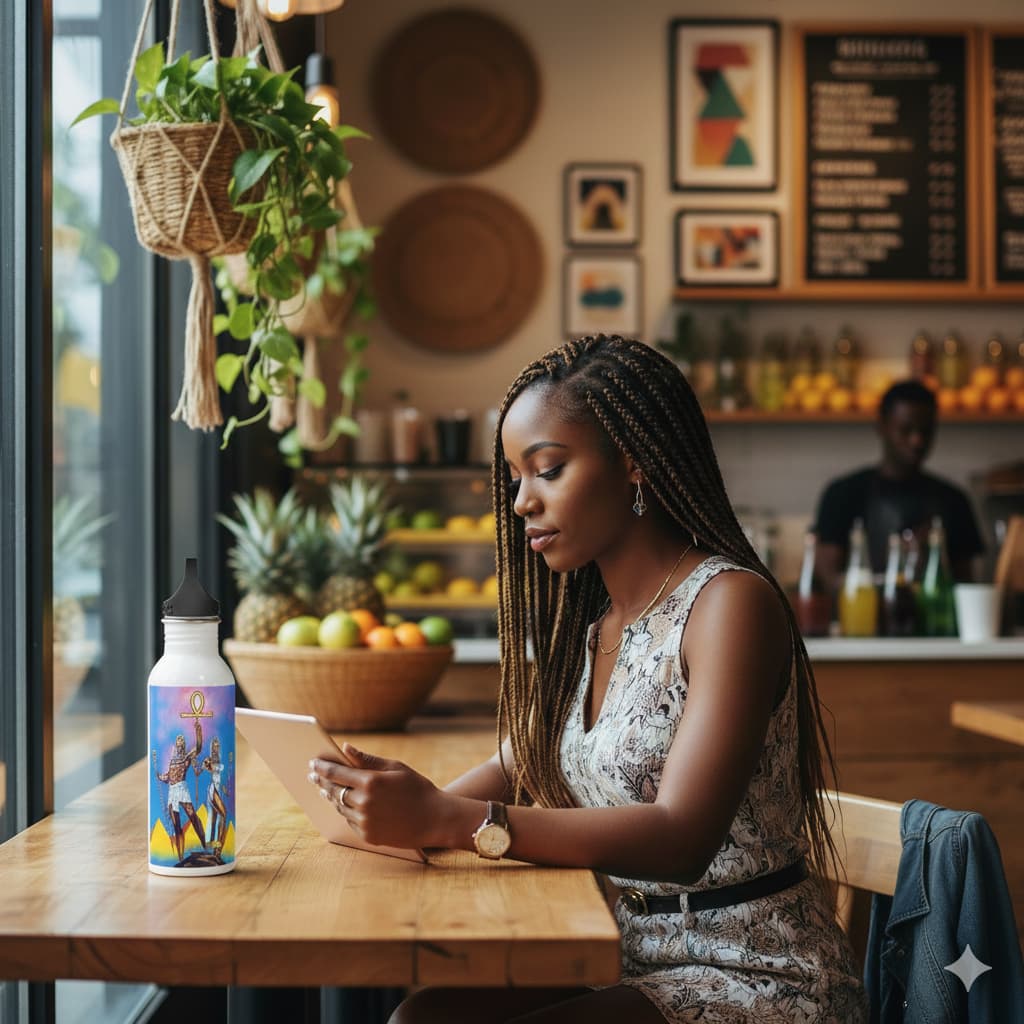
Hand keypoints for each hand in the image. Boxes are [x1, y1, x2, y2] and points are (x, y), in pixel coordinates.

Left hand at [307, 744, 448, 848]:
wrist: (435, 819)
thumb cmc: (417, 788)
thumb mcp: (395, 767)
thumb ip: (367, 759)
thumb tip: (345, 748)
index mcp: (371, 782)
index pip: (336, 773)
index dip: (322, 767)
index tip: (313, 763)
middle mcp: (364, 803)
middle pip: (333, 791)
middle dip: (321, 782)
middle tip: (313, 775)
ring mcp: (365, 822)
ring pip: (340, 807)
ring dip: (331, 797)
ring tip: (325, 789)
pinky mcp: (368, 836)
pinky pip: (350, 821)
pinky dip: (345, 811)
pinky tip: (343, 804)